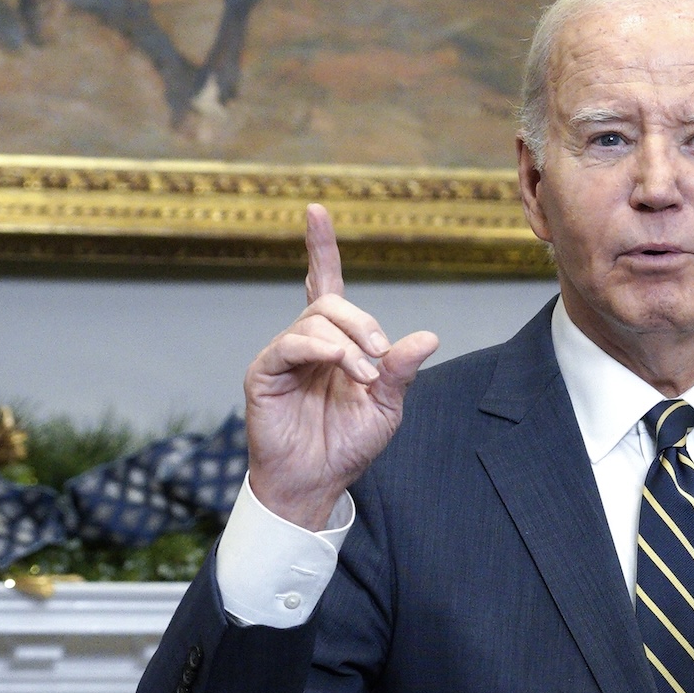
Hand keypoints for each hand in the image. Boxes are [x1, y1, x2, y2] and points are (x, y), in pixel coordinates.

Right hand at [243, 205, 438, 529]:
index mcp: (336, 341)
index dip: (320, 247)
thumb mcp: (388, 405)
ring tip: (364, 378)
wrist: (318, 481)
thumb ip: (402, 370)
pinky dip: (320, 349)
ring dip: (348, 346)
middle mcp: (306, 341)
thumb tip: (429, 336)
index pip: (324, 281)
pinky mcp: (265, 374)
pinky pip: (289, 344)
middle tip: (379, 360)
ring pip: (315, 322)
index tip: (315, 211)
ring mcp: (283, 355)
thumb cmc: (349, 443)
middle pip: (331, 303)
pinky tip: (339, 365)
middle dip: (363, 324)